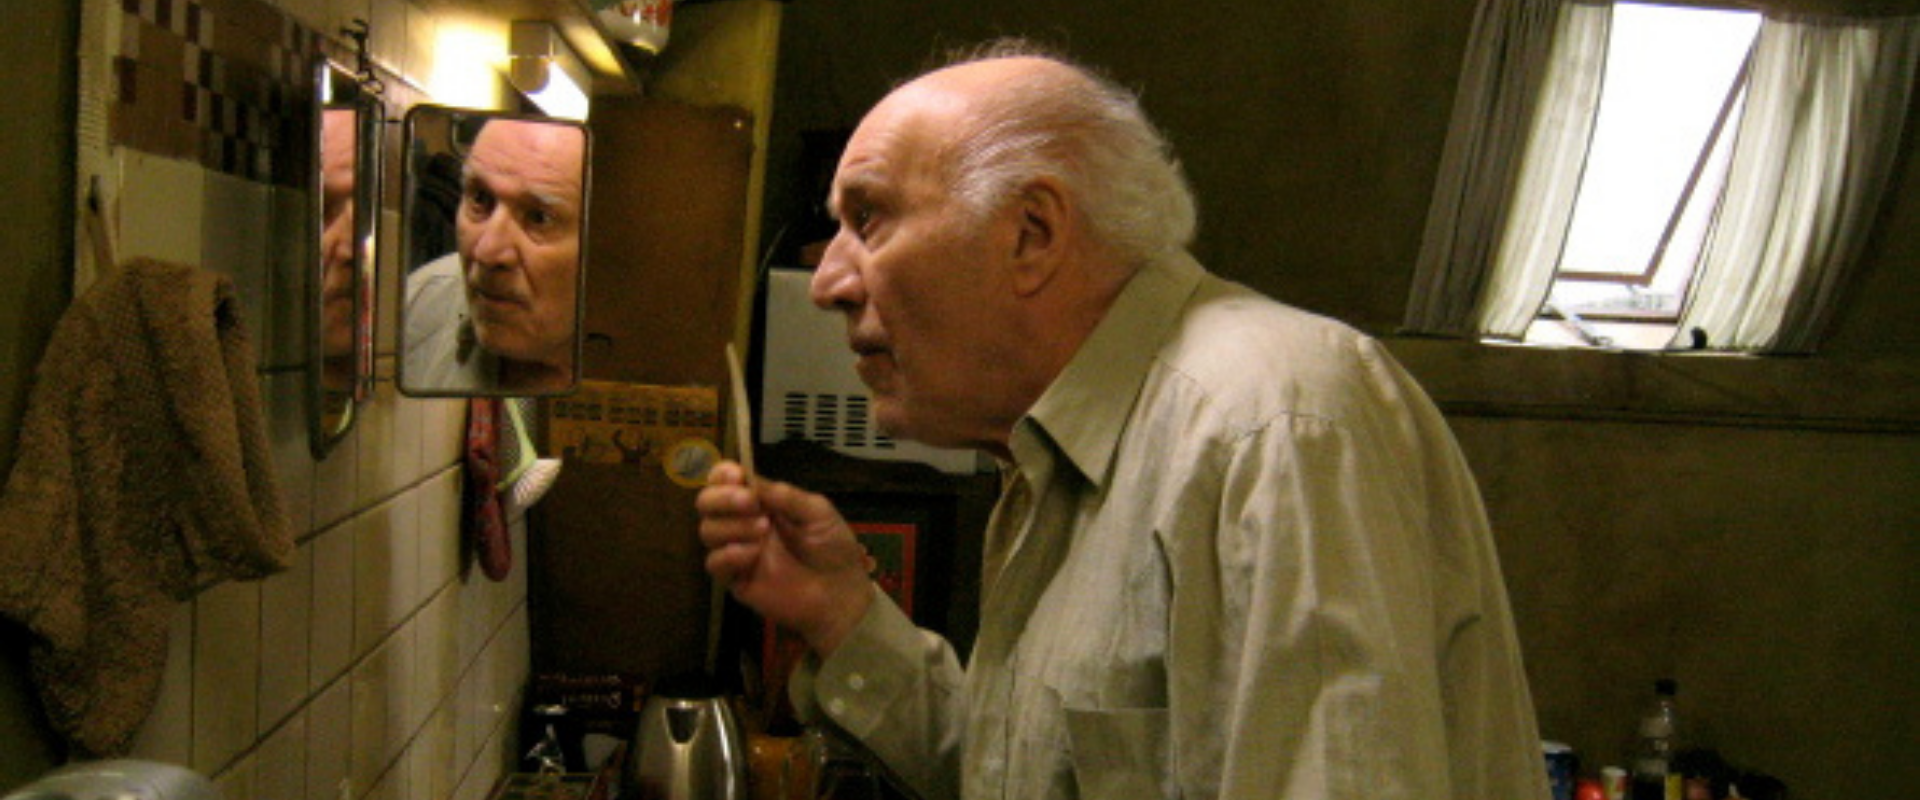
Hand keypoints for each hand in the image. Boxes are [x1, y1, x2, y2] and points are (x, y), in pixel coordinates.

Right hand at [696, 461, 874, 655]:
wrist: (840, 594)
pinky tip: (754, 554)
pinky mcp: (735, 579)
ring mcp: (737, 551)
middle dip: (723, 497)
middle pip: (707, 502)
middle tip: (750, 502)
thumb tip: (754, 481)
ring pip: (708, 530)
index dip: (723, 474)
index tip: (736, 475)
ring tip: (764, 529)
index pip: (726, 481)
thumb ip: (787, 496)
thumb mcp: (818, 513)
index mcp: (761, 502)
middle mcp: (743, 523)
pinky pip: (714, 563)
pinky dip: (730, 554)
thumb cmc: (832, 548)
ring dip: (732, 525)